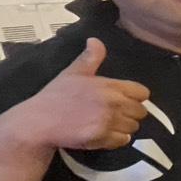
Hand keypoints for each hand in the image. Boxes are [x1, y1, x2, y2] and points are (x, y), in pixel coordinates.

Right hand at [24, 38, 150, 150]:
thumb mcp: (72, 73)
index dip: (135, 97)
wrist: (38, 122)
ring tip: (106, 124)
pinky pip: (123, 140)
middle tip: (113, 114)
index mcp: (109, 85)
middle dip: (130, 113)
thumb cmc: (55, 97)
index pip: (142, 92)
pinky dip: (116, 140)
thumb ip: (90, 58)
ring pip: (133, 127)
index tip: (123, 99)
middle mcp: (113, 103)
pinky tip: (103, 134)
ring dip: (123, 127)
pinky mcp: (102, 138)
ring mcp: (108, 121)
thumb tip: (95, 40)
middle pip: (141, 112)